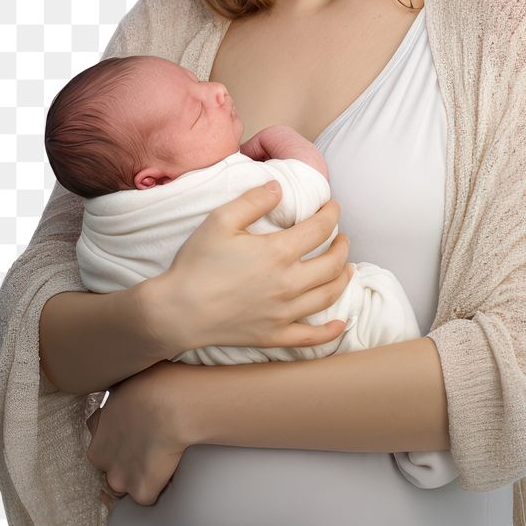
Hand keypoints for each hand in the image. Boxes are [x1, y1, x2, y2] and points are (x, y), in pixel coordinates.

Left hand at [86, 360, 192, 507]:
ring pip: (126, 484)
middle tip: (151, 444)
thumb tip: (127, 388)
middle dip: (126, 460)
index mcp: (97, 426)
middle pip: (109, 464)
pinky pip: (148, 497)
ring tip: (162, 457)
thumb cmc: (156, 381)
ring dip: (141, 476)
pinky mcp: (141, 490)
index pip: (99, 438)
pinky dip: (159, 487)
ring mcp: (120, 476)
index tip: (134, 429)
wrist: (174, 402)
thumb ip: (120, 391)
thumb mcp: (128, 376)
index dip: (117, 434)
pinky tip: (171, 469)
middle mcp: (101, 455)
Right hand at [140, 184, 351, 357]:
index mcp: (278, 252)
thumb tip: (280, 187)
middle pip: (332, 263)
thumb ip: (253, 200)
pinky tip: (341, 323)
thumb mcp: (220, 220)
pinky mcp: (275, 335)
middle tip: (342, 237)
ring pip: (328, 295)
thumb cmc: (197, 263)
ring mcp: (284, 313)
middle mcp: (288, 283)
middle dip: (342, 246)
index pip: (320, 229)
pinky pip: (312, 337)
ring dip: (343, 279)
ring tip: (347, 268)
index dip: (331, 214)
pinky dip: (331, 331)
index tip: (333, 206)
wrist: (177, 310)